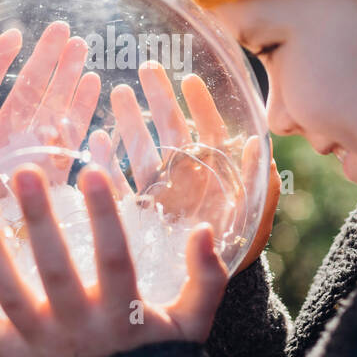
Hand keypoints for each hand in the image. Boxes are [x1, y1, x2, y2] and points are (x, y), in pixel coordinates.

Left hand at [0, 21, 101, 209]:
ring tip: (82, 48)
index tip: (15, 34)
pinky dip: (79, 117)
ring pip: (49, 116)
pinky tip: (94, 87)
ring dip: (65, 82)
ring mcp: (26, 166)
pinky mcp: (49, 188)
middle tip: (65, 29)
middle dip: (43, 63)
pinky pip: (66, 146)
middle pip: (23, 97)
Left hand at [0, 164, 228, 356]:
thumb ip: (206, 277)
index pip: (114, 258)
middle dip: (39, 221)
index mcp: (122, 314)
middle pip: (55, 270)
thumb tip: (206, 229)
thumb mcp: (193, 322)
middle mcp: (78, 328)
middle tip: (25, 173)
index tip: (93, 171)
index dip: (105, 216)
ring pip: (9, 296)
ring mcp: (41, 344)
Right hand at [87, 61, 280, 273]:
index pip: (209, 130)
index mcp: (215, 171)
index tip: (190, 81)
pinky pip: (120, 179)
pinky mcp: (136, 208)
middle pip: (171, 128)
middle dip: (160, 97)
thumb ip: (260, 183)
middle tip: (147, 67)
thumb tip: (258, 143)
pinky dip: (108, 161)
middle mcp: (185, 174)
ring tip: (120, 92)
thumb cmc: (237, 251)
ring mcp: (159, 189)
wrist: (206, 288)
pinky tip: (96, 140)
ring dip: (132, 119)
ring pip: (143, 145)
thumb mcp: (255, 217)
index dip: (201, 105)